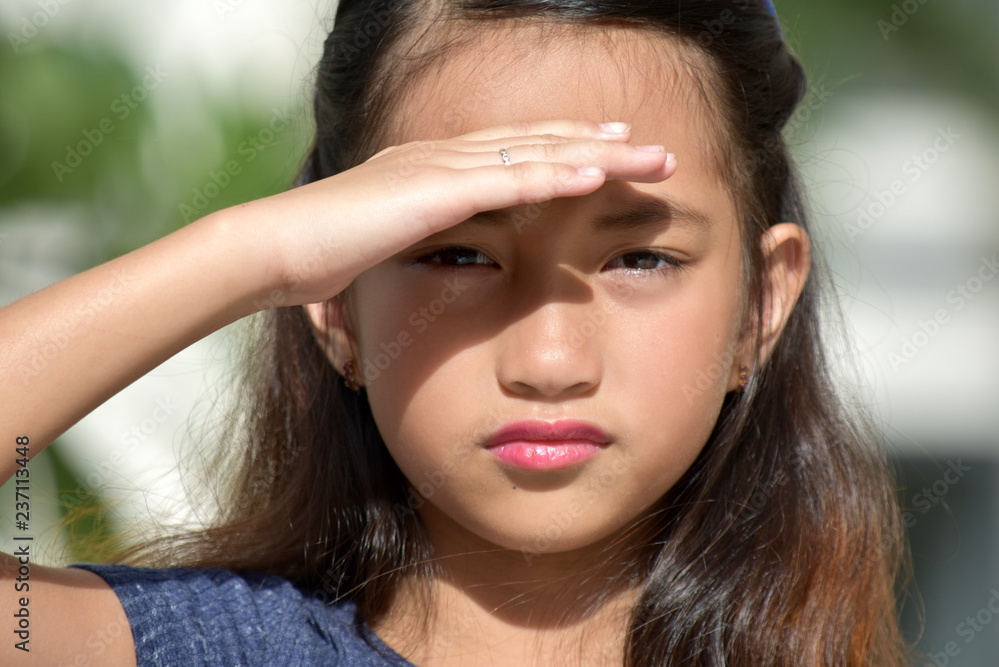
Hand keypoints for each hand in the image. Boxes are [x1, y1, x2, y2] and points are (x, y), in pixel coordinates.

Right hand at [233, 119, 676, 306]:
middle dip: (598, 144)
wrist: (273, 250)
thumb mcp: (383, 243)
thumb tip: (442, 258)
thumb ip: (418, 240)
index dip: (565, 147)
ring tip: (649, 156)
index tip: (606, 151)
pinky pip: (509, 183)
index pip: (514, 150)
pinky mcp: (433, 193)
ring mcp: (439, 169)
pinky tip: (599, 176)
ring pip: (537, 156)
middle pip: (538, 144)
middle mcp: (443, 156)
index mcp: (433, 167)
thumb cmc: (320, 256)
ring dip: (598, 156)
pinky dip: (558, 177)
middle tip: (650, 146)